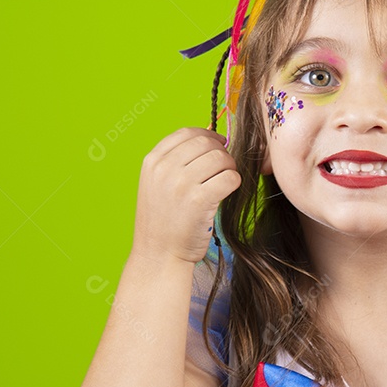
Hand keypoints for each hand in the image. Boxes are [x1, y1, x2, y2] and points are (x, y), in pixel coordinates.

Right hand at [131, 127, 241, 265]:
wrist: (159, 254)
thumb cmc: (163, 220)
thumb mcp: (157, 184)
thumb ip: (175, 161)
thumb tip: (211, 139)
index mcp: (152, 161)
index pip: (187, 132)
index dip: (208, 134)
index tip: (217, 144)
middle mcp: (164, 168)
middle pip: (206, 142)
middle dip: (221, 152)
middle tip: (224, 168)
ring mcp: (181, 183)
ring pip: (221, 158)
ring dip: (230, 168)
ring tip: (224, 182)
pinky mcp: (199, 200)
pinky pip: (229, 178)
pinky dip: (234, 183)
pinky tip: (226, 193)